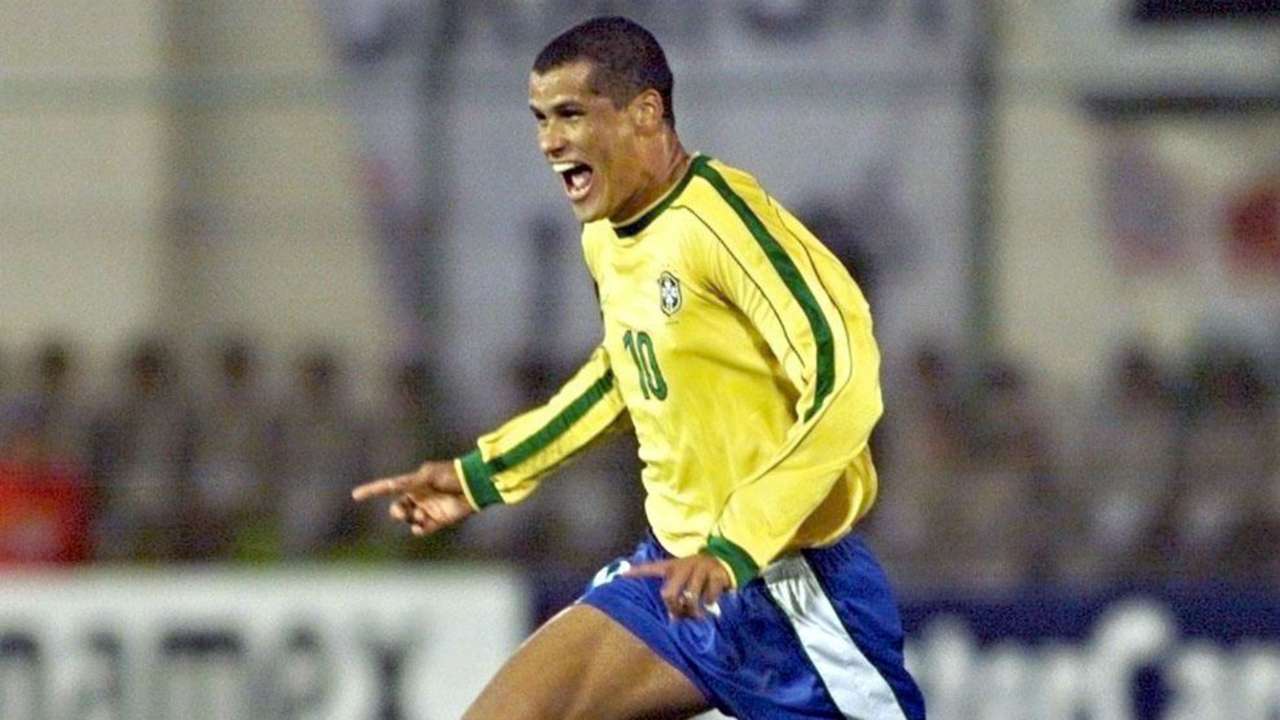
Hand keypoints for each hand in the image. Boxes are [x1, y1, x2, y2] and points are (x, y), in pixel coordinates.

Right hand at [352, 460, 474, 535]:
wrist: (473, 485)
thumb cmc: (450, 475)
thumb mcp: (427, 476)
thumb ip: (409, 483)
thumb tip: (390, 484)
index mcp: (413, 483)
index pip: (388, 487)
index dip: (372, 491)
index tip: (355, 495)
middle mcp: (418, 497)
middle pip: (397, 508)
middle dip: (396, 512)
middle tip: (402, 511)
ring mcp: (427, 509)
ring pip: (409, 520)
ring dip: (411, 519)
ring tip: (421, 516)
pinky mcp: (438, 520)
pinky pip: (422, 529)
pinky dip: (419, 530)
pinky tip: (421, 526)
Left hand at [624, 552, 731, 619]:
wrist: (726, 560)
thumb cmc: (698, 574)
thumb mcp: (683, 577)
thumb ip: (674, 595)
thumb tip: (671, 620)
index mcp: (673, 566)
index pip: (651, 568)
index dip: (637, 571)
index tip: (621, 574)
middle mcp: (685, 565)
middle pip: (670, 592)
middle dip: (673, 608)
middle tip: (679, 616)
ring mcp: (701, 568)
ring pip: (691, 596)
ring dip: (693, 610)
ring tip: (697, 616)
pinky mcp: (717, 574)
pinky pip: (710, 596)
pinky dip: (711, 604)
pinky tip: (713, 606)